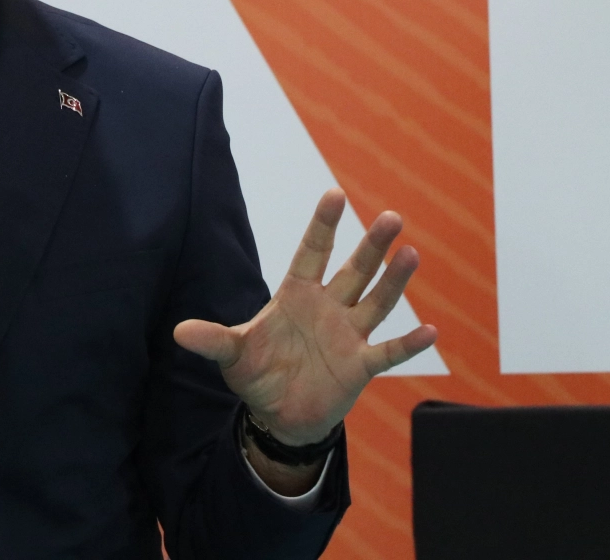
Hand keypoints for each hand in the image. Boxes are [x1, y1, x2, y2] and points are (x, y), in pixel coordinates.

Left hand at [174, 190, 437, 450]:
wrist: (278, 414)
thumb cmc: (257, 373)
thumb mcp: (233, 354)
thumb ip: (213, 339)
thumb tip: (178, 331)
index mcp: (296, 295)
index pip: (311, 252)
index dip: (322, 225)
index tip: (334, 194)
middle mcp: (327, 308)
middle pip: (353, 271)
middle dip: (371, 246)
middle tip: (391, 217)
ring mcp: (347, 335)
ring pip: (376, 302)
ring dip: (394, 281)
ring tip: (411, 254)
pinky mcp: (359, 366)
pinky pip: (388, 352)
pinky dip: (408, 343)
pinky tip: (430, 329)